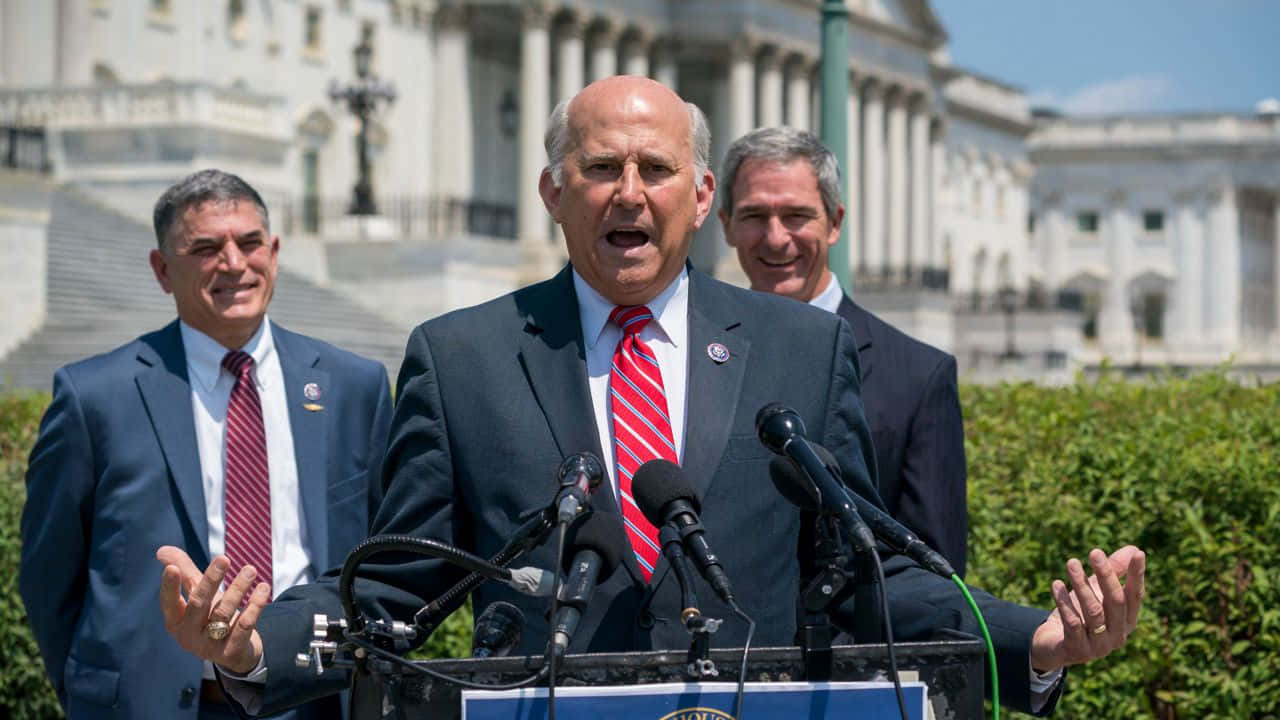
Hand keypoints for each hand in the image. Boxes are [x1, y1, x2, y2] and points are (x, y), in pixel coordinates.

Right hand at [156, 546, 268, 674]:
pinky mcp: (231, 652)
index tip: (172, 568)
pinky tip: (263, 588)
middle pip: (199, 604)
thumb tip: (162, 550)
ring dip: (238, 588)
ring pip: (223, 612)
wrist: (234, 652)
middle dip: (211, 580)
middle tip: (224, 558)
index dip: (169, 587)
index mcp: (175, 622)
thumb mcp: (198, 595)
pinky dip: (254, 606)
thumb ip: (184, 573)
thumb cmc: (210, 616)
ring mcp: (209, 646)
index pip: (168, 603)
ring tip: (251, 569)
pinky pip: (244, 626)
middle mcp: (188, 636)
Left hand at [1030, 545, 1145, 672]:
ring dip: (1081, 584)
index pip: (1135, 596)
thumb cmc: (1079, 614)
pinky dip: (1064, 602)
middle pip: (1116, 602)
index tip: (1138, 554)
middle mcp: (1117, 635)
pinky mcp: (1077, 649)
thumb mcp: (1096, 592)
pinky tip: (1056, 584)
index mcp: (1127, 621)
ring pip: (1093, 611)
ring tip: (1071, 562)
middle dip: (1106, 575)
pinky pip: (1072, 622)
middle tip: (1094, 552)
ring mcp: (1099, 646)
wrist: (1053, 646)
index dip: (1137, 576)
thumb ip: (1114, 572)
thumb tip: (1133, 549)